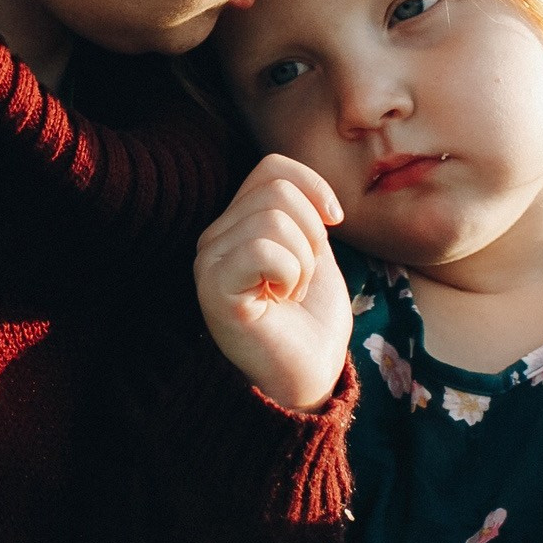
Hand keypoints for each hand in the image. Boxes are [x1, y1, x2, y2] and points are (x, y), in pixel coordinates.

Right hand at [194, 154, 348, 412]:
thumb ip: (302, 211)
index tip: (334, 224)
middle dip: (312, 236)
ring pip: (275, 219)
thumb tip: (306, 184)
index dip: (314, 188)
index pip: (272, 168)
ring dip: (302, 263)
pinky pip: (264, 249)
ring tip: (288, 294)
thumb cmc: (311, 319)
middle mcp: (213, 238)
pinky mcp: (214, 288)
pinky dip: (290, 275)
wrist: (309, 375)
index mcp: (235, 224)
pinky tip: (278, 302)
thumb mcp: (315, 251)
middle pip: (278, 191)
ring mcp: (209, 262)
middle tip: (299, 280)